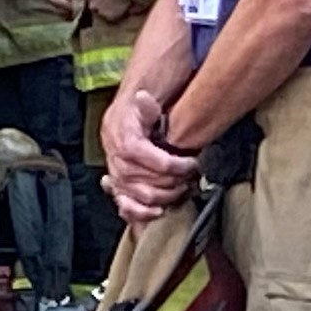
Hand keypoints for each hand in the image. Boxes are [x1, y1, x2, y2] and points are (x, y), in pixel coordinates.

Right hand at [105, 87, 196, 222]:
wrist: (118, 122)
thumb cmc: (133, 116)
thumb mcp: (142, 106)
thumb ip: (147, 107)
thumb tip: (143, 97)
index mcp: (126, 144)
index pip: (159, 163)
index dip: (179, 166)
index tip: (194, 163)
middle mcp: (118, 164)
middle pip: (150, 185)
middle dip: (174, 183)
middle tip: (191, 178)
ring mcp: (116, 179)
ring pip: (141, 198)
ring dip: (165, 197)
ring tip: (182, 190)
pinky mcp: (118, 189)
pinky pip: (126, 208)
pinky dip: (141, 213)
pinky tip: (157, 211)